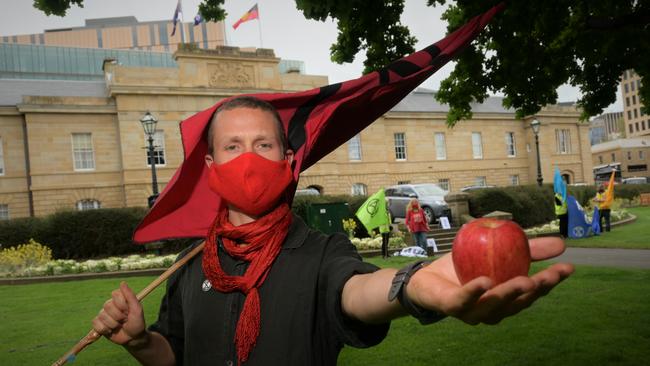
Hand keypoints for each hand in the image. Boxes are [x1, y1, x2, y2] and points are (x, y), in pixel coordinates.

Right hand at [92, 282, 146, 345]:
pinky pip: (96, 324)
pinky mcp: (98, 324)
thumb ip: (130, 296)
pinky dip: (104, 330)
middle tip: (125, 320)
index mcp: (120, 299)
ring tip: (119, 326)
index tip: (129, 310)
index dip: (122, 304)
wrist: (133, 338)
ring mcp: (103, 314)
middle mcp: (110, 304)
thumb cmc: (137, 322)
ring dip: (113, 325)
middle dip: (118, 316)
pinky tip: (111, 331)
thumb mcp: (137, 309)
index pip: (115, 295)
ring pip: (103, 316)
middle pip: (108, 306)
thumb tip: (122, 283)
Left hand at [406, 236, 573, 324]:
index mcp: (506, 299)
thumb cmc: (464, 268)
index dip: (551, 281)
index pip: (533, 292)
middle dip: (535, 291)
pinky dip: (474, 292)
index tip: (567, 268)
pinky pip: (464, 302)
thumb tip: (561, 243)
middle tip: (547, 277)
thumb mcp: (497, 252)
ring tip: (525, 281)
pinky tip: (485, 282)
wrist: (426, 279)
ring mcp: (472, 312)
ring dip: (509, 294)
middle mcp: (493, 310)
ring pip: (494, 307)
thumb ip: (527, 250)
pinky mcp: (451, 307)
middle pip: (517, 303)